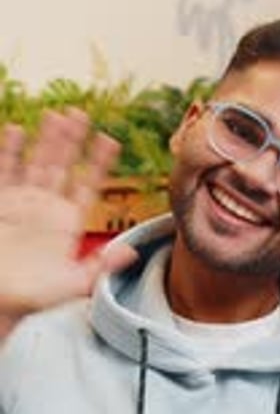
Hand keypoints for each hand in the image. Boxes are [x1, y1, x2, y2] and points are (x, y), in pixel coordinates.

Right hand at [0, 108, 135, 317]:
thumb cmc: (33, 298)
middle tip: (82, 113)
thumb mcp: (72, 284)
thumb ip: (100, 266)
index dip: (99, 163)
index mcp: (67, 224)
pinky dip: (10, 151)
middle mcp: (46, 209)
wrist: (1, 300)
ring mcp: (22, 203)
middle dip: (71, 141)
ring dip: (45, 140)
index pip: (87, 186)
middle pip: (62, 166)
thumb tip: (132, 253)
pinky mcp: (1, 203)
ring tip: (56, 114)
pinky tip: (17, 129)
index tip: (111, 140)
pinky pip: (5, 171)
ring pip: (36, 163)